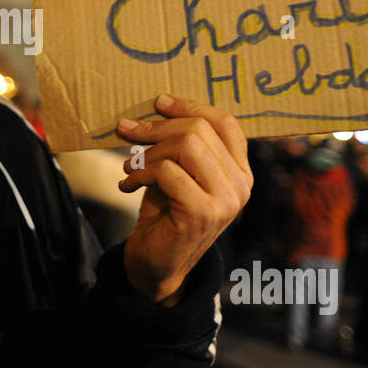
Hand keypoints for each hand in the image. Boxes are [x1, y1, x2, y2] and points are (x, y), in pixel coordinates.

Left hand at [116, 94, 252, 305]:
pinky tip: (127, 185)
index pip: (226, 123)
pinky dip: (140, 173)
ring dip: (147, 152)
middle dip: (157, 127)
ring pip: (185, 147)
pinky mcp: (201, 212)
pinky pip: (167, 172)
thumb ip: (180, 144)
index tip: (159, 102)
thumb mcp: (178, 173)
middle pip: (200, 130)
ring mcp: (225, 200)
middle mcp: (241, 185)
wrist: (157, 265)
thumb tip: (160, 104)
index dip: (191, 106)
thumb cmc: (166, 214)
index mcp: (241, 172)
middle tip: (127, 130)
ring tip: (129, 166)